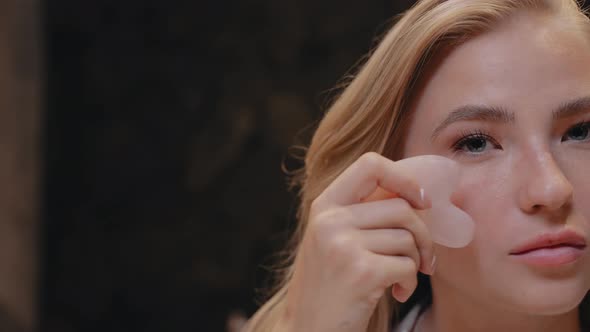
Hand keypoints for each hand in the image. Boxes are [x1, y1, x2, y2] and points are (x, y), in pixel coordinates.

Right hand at [281, 152, 435, 331]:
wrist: (307, 328)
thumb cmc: (328, 285)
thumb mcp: (333, 239)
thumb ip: (361, 213)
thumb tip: (415, 195)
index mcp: (324, 206)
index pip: (370, 164)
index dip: (404, 178)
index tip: (421, 201)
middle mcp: (330, 220)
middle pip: (401, 208)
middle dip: (423, 235)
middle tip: (423, 257)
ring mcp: (343, 245)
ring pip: (408, 238)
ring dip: (416, 262)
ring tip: (401, 278)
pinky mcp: (361, 272)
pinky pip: (408, 266)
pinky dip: (411, 282)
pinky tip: (397, 292)